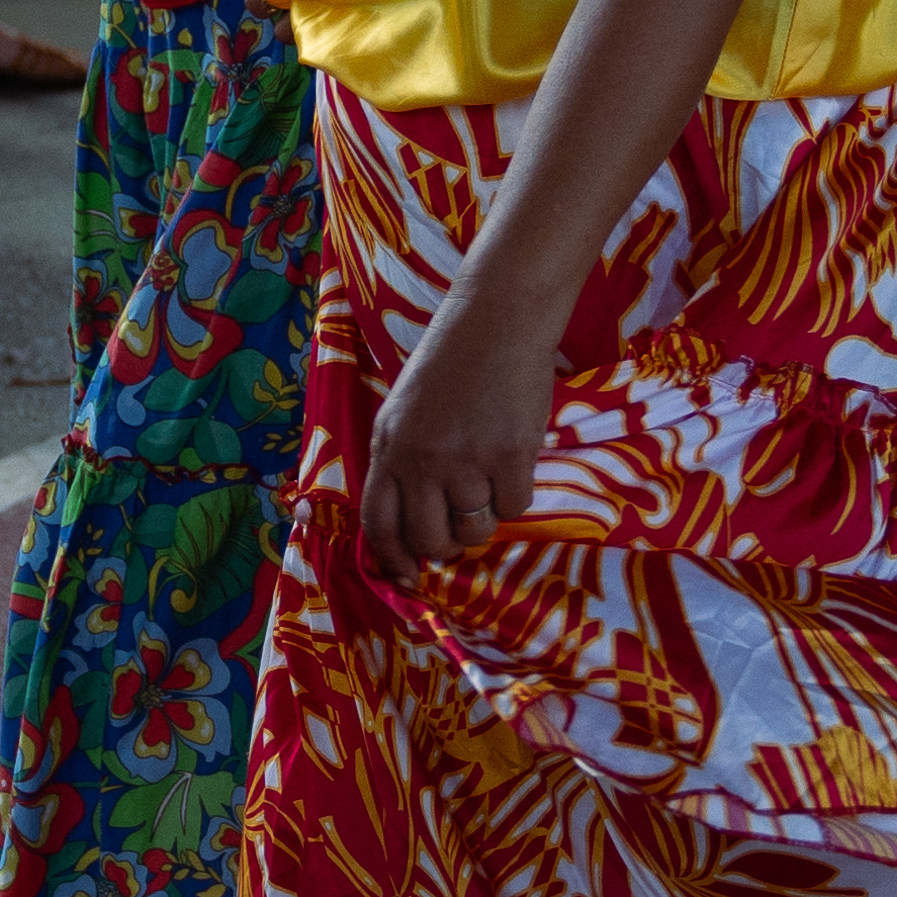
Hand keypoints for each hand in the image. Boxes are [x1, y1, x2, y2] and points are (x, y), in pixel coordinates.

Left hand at [358, 291, 554, 574]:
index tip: (408, 576)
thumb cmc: (452, 364)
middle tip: (460, 527)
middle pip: (430, 541)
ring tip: (489, 479)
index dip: (393, 560)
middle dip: (446, 545)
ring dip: (484, 518)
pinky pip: (515, 507)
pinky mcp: (510, 457)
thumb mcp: (404, 411)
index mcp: (388, 446)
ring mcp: (466, 460)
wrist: (499, 320)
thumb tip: (415, 528)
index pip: (379, 524)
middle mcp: (420, 460)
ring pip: (475, 531)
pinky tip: (513, 458)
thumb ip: (402, 463)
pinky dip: (517, 493)